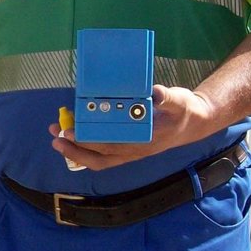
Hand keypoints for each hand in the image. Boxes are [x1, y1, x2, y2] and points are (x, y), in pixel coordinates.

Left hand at [49, 85, 219, 170]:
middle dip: (74, 148)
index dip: (88, 142)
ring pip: (97, 158)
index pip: (110, 146)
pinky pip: (101, 153)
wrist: (195, 122)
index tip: (70, 131)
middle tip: (55, 133)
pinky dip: (84, 146)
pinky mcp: (127, 147)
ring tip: (56, 134)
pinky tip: (72, 133)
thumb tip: (155, 92)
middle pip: (98, 157)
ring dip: (75, 149)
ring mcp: (129, 151)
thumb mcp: (178, 100)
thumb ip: (166, 97)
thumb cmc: (184, 110)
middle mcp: (134, 150)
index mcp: (143, 142)